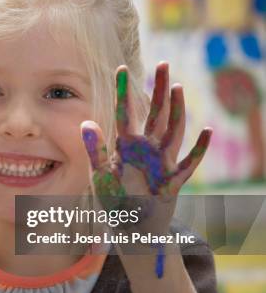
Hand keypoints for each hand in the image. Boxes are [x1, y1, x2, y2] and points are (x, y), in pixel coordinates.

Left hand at [80, 63, 211, 238]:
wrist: (131, 228)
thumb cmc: (116, 200)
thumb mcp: (100, 175)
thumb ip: (96, 149)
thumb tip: (86, 122)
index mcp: (127, 147)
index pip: (125, 115)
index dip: (123, 92)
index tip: (121, 69)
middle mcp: (146, 151)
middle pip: (155, 114)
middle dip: (158, 90)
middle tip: (163, 63)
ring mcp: (161, 164)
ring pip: (172, 131)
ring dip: (175, 110)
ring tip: (176, 86)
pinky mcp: (172, 182)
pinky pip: (187, 164)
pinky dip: (197, 150)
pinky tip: (206, 131)